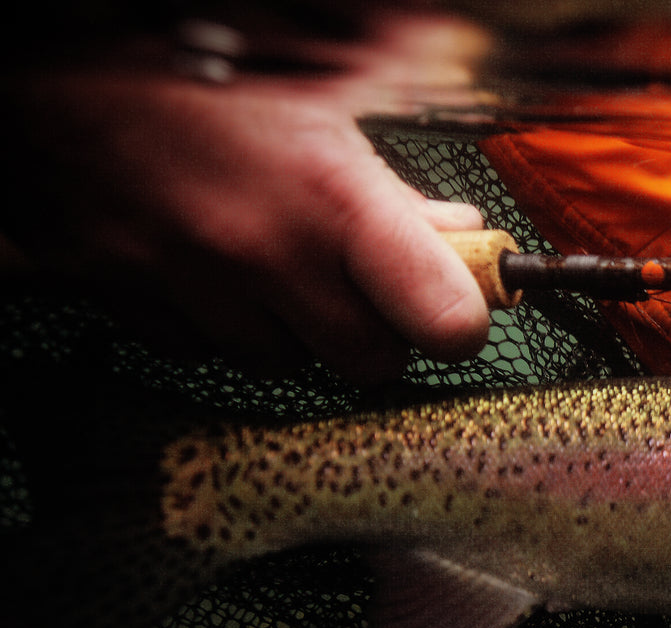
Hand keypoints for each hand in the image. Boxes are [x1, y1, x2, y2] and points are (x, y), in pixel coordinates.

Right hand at [0, 12, 491, 382]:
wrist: (52, 63)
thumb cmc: (195, 73)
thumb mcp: (322, 107)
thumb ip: (395, 190)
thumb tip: (458, 235)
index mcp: (330, 196)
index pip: (441, 317)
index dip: (459, 323)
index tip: (458, 310)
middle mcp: (262, 249)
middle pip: (367, 360)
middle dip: (376, 329)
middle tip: (362, 283)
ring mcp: (188, 278)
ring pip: (281, 360)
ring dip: (290, 327)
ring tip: (272, 258)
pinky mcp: (124, 294)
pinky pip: (197, 348)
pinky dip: (213, 321)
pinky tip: (209, 266)